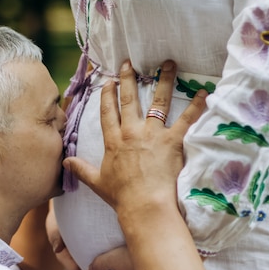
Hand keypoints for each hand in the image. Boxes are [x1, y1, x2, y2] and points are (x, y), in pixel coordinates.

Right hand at [45, 206, 104, 269]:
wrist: (67, 201)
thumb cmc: (60, 213)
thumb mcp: (54, 223)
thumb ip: (55, 235)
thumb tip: (58, 248)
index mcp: (64, 254)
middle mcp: (73, 255)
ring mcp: (81, 251)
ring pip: (94, 267)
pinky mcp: (90, 245)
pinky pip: (99, 257)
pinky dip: (108, 263)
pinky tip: (120, 265)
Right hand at [62, 59, 206, 218]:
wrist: (144, 205)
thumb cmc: (121, 196)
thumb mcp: (97, 182)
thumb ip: (81, 169)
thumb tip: (65, 163)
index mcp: (113, 141)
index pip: (108, 112)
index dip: (107, 95)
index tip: (108, 82)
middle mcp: (132, 132)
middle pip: (129, 100)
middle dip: (128, 79)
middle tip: (129, 63)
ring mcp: (153, 135)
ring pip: (158, 102)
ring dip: (164, 81)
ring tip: (168, 64)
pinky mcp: (172, 141)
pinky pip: (186, 119)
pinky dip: (195, 105)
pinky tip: (203, 92)